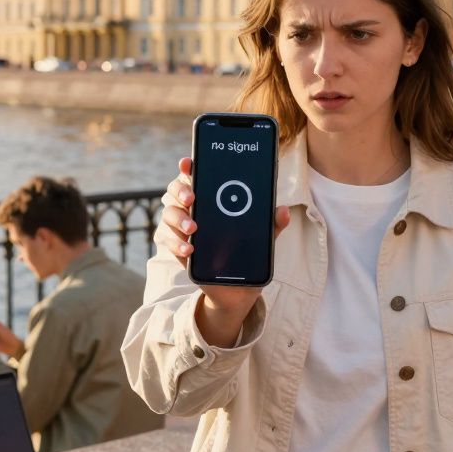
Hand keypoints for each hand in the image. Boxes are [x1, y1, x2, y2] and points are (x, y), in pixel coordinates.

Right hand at [157, 157, 290, 345]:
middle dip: (180, 190)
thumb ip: (272, 224)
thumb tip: (283, 211)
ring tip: (193, 229)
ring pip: (168, 213)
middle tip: (192, 199)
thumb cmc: (248, 253)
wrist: (238, 289)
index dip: (189, 166)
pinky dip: (177, 243)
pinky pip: (169, 240)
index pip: (196, 175)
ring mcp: (182, 227)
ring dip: (178, 218)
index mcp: (212, 198)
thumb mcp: (263, 238)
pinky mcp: (178, 248)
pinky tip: (189, 249)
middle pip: (175, 190)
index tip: (188, 162)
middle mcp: (193, 208)